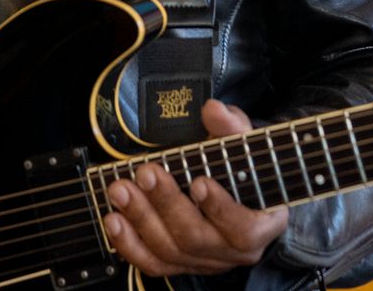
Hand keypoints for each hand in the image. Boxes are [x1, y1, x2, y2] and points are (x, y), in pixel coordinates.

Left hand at [102, 99, 289, 276]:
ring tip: (121, 189)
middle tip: (146, 173)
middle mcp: (231, 251)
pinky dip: (129, 244)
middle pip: (195, 237)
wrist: (239, 194)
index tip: (199, 182)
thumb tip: (214, 110)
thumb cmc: (244, 169)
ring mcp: (204, 260)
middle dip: (166, 204)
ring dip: (141, 219)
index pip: (242, 228)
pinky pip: (152, 263)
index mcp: (259, 226)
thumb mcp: (245, 144)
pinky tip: (113, 220)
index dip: (220, 208)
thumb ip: (232, 128)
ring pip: (169, 249)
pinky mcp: (179, 263)